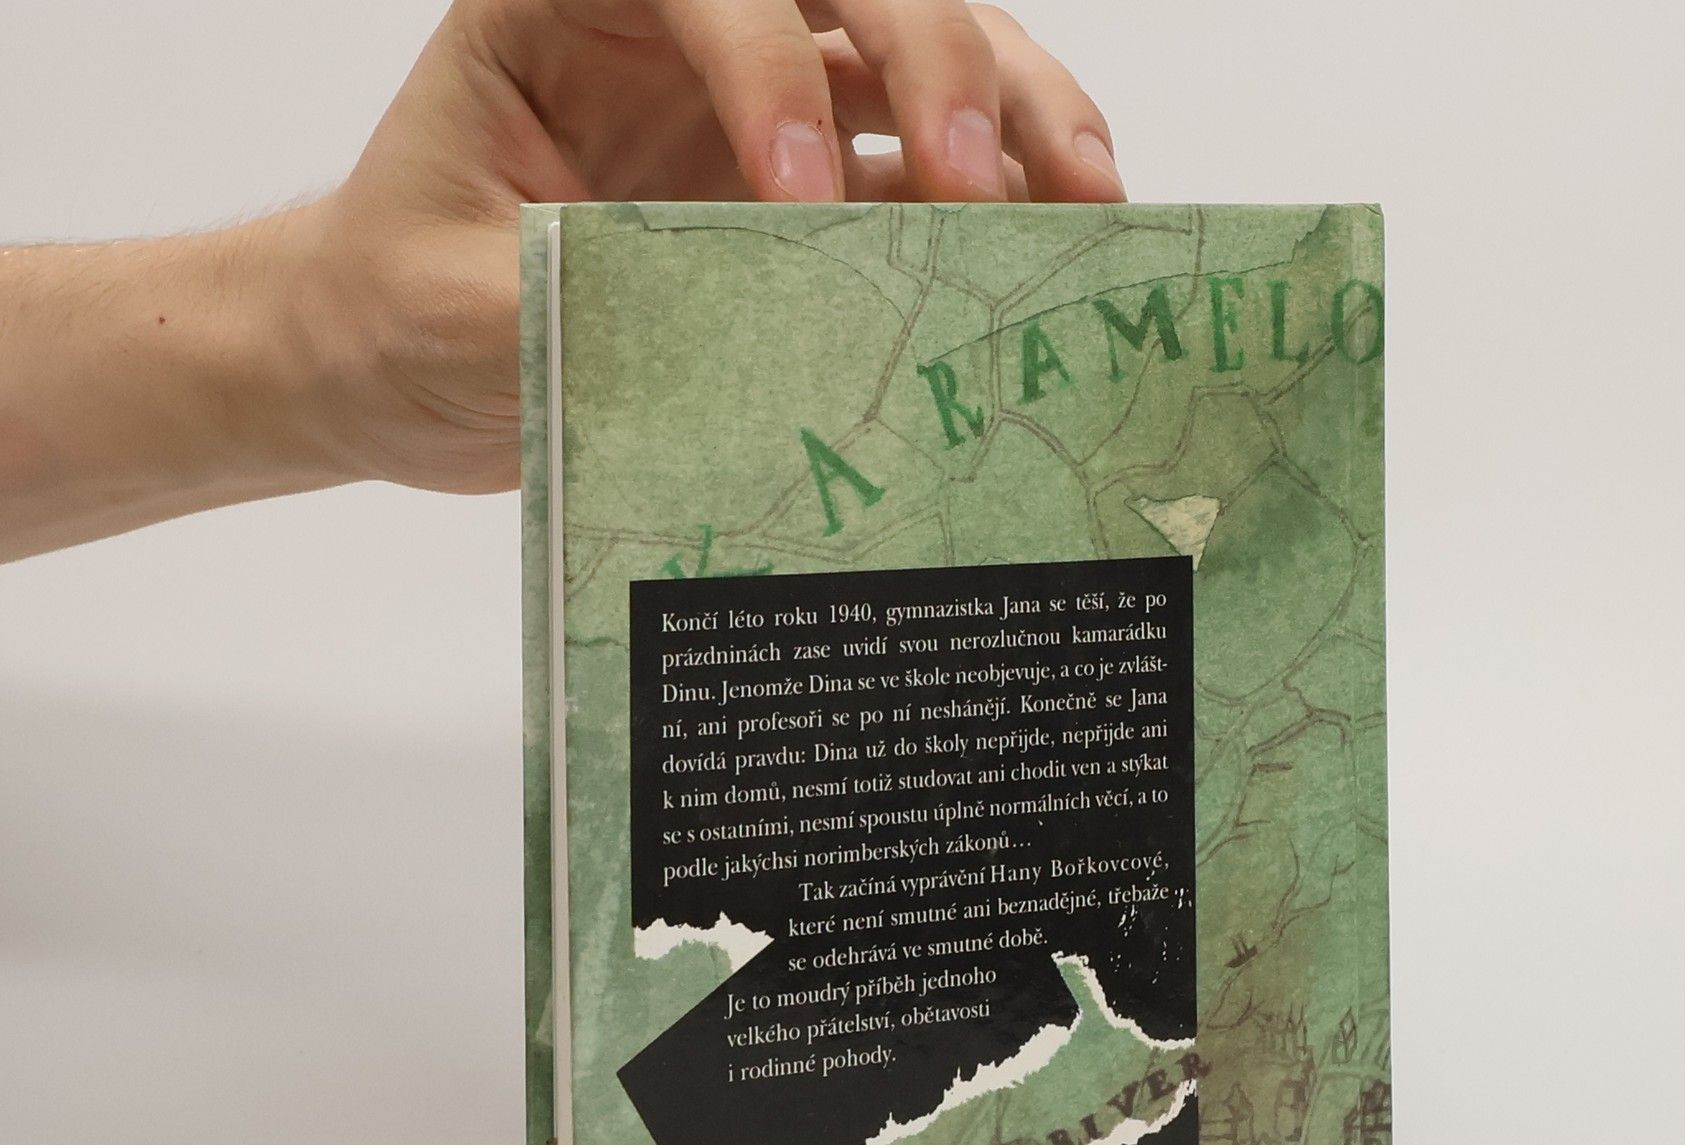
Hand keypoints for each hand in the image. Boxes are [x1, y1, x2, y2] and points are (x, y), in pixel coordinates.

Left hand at [291, 0, 1125, 495]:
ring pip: (918, 56)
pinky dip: (998, 199)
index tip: (796, 203)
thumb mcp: (440, 301)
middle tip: (981, 189)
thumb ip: (567, 293)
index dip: (768, 70)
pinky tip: (1061, 234)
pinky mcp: (809, 188)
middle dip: (936, 67)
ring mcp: (759, 100)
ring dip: (1011, 112)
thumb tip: (715, 324)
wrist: (397, 364)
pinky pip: (922, 173)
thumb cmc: (394, 304)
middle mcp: (684, 27)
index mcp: (570, 1)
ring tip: (1084, 199)